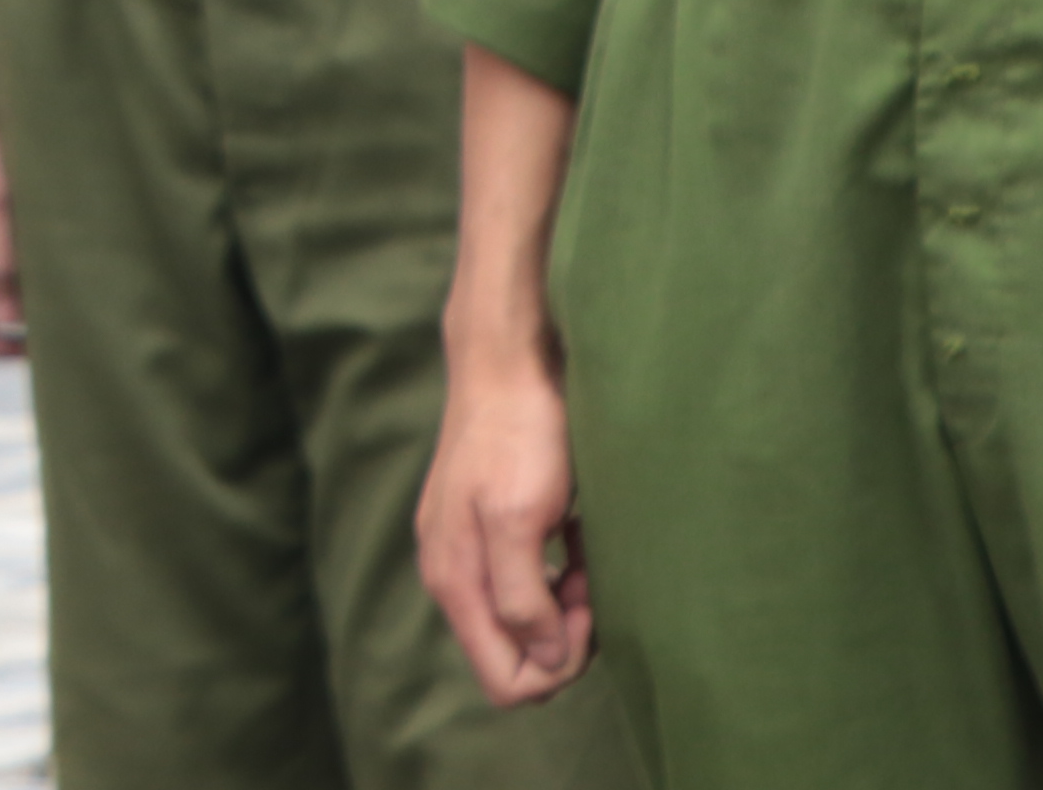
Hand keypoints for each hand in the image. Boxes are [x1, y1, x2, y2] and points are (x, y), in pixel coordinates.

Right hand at [417, 319, 595, 702]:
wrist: (506, 363)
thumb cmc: (517, 434)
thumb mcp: (518, 518)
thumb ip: (521, 597)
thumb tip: (543, 658)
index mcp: (453, 579)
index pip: (503, 680)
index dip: (555, 664)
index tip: (583, 612)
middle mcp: (451, 573)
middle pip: (513, 657)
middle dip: (563, 638)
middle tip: (591, 584)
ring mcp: (465, 550)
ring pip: (523, 624)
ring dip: (565, 607)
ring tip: (588, 557)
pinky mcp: (484, 529)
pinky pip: (526, 587)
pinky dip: (559, 579)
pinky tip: (575, 540)